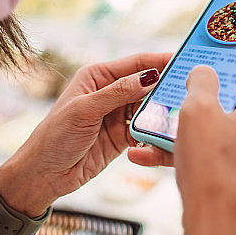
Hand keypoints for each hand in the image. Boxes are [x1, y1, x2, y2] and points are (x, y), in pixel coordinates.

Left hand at [0, 52, 172, 216]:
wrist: (44, 174)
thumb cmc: (54, 136)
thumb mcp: (85, 109)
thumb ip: (118, 93)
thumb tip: (149, 77)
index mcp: (98, 76)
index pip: (135, 63)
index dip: (159, 60)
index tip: (184, 59)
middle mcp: (110, 92)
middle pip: (147, 84)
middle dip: (166, 86)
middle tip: (191, 87)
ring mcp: (117, 115)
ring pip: (149, 107)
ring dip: (164, 109)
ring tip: (185, 109)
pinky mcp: (123, 136)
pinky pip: (146, 129)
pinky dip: (156, 130)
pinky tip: (169, 131)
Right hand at [175, 64, 235, 234]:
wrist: (213, 225)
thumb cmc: (212, 166)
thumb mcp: (197, 110)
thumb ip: (201, 81)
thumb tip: (204, 73)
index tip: (229, 48)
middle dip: (211, 89)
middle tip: (188, 80)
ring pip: (224, 125)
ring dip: (191, 122)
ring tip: (159, 118)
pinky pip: (215, 149)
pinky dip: (189, 147)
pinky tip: (149, 152)